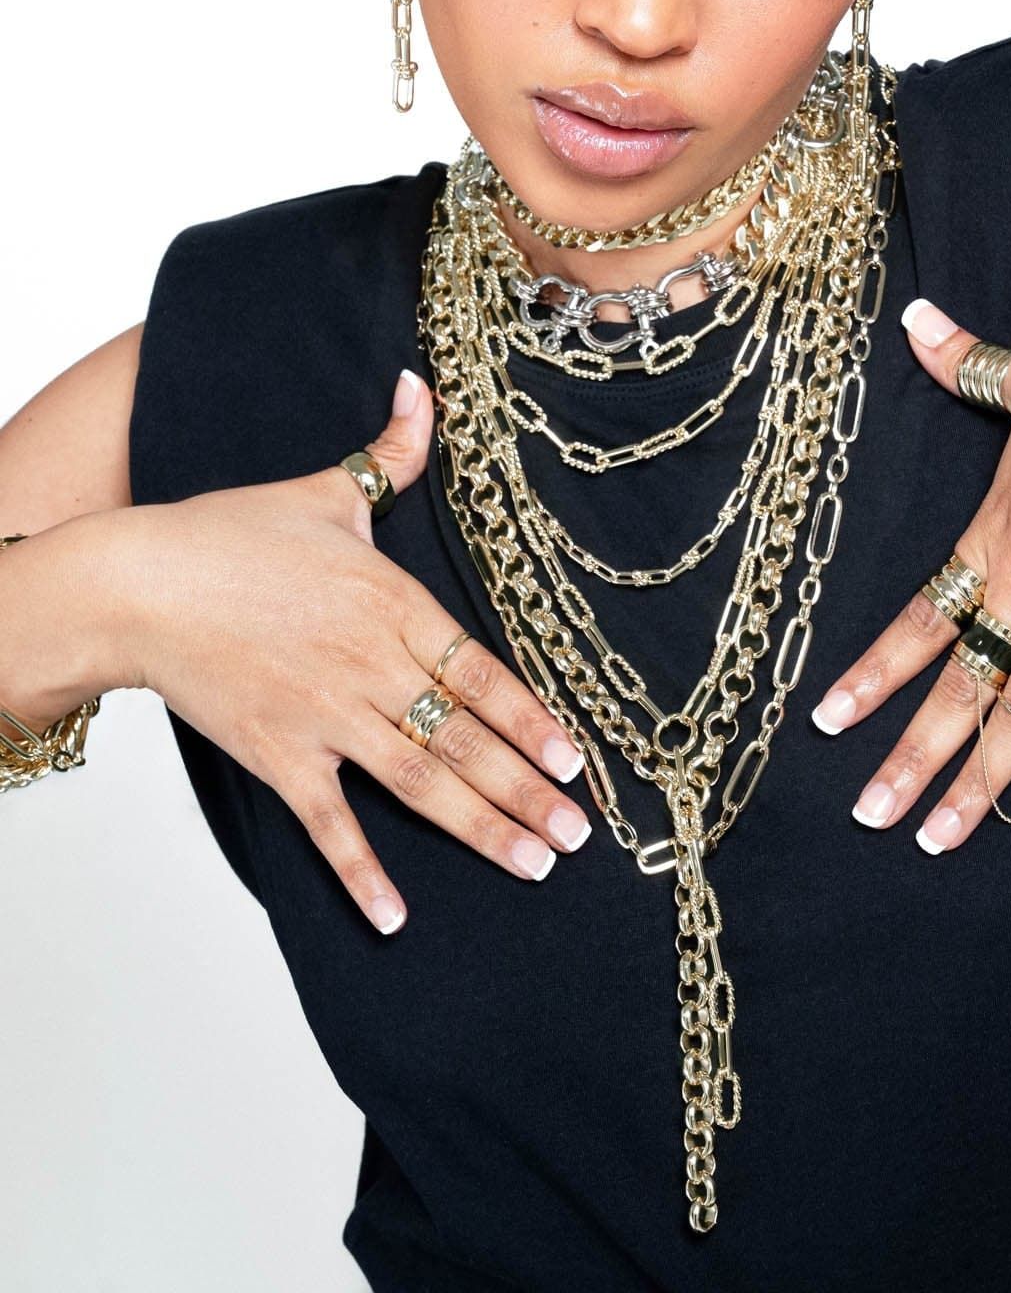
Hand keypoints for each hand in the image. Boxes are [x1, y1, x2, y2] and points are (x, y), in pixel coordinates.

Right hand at [108, 369, 590, 930]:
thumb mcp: (326, 491)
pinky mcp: (278, 756)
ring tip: (534, 863)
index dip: (533, 717)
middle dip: (529, 790)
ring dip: (480, 828)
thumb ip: (392, 452)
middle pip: (465, 739)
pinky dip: (361, 874)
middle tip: (580, 834)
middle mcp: (370, 667)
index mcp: (392, 605)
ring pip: (419, 783)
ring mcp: (325, 718)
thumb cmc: (231, 534)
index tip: (578, 757)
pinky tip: (395, 917)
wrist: (138, 583)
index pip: (480, 671)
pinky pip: (328, 826)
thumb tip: (423, 385)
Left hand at [808, 297, 1010, 860]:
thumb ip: (963, 360)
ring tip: (939, 840)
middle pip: (955, 693)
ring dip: (980, 786)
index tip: (828, 722)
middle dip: (909, 757)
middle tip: (870, 816)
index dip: (871, 677)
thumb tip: (916, 318)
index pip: (916, 624)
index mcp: (990, 544)